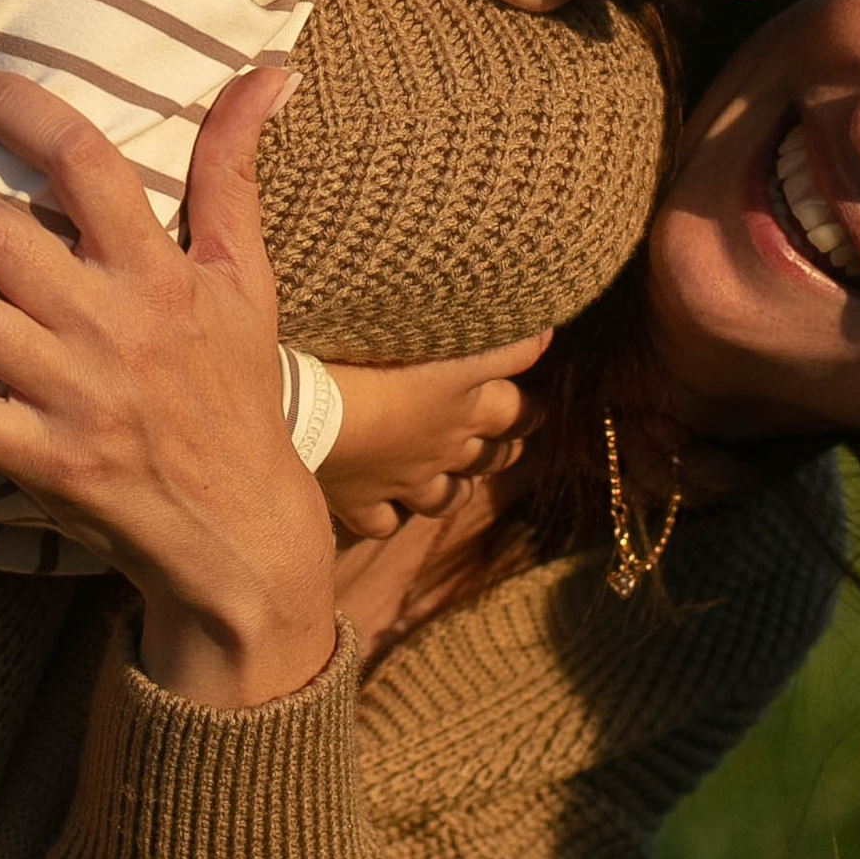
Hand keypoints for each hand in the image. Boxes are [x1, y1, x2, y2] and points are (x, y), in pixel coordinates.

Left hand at [0, 63, 338, 708]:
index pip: (80, 157)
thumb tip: (270, 72)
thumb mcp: (244, 276)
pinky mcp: (36, 459)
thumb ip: (233, 170)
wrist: (234, 526)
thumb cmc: (233, 387)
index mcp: (159, 271)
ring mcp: (70, 397)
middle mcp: (112, 325)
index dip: (8, 105)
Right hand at [318, 337, 550, 538]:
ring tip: (456, 482)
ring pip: (445, 499)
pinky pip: (383, 523)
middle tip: (504, 439)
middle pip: (488, 459)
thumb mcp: (447, 340)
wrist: (306, 409)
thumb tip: (552, 334)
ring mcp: (402, 482)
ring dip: (456, 490)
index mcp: (466, 405)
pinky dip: (389, 517)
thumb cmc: (378, 359)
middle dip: (501, 451)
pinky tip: (385, 509)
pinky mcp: (359, 500)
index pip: (518, 412)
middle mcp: (443, 450)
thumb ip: (505, 341)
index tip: (537, 404)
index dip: (532, 409)